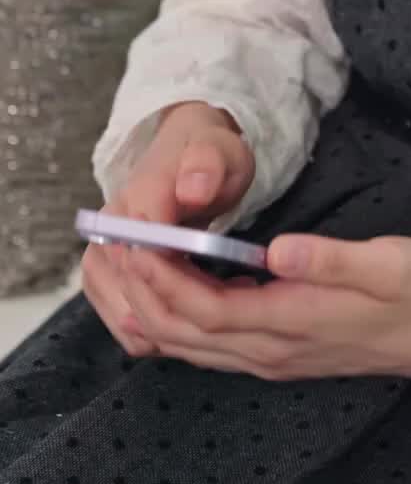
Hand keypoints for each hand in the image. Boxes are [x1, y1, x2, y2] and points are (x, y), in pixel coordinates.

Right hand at [81, 99, 254, 358]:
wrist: (185, 156)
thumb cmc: (208, 157)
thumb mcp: (221, 150)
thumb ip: (209, 164)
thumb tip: (193, 189)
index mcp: (138, 196)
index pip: (146, 256)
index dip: (184, 281)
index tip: (230, 286)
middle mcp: (108, 230)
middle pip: (135, 296)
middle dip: (186, 309)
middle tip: (237, 298)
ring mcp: (99, 258)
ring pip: (129, 321)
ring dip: (176, 326)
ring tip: (224, 303)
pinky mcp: (102, 281)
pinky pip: (128, 328)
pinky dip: (164, 333)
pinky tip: (198, 313)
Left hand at [116, 230, 410, 381]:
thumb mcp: (388, 263)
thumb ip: (331, 258)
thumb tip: (277, 250)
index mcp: (292, 323)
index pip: (204, 309)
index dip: (163, 279)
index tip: (135, 240)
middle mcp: (271, 350)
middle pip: (183, 333)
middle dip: (138, 291)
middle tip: (108, 246)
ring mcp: (272, 356)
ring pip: (190, 343)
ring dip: (147, 306)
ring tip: (119, 264)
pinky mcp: (277, 350)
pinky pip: (207, 343)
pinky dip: (173, 317)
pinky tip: (165, 287)